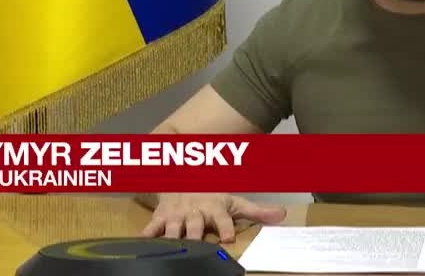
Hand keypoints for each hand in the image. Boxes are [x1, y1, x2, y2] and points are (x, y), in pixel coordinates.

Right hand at [141, 193, 286, 241]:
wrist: (184, 176)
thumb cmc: (213, 195)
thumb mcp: (235, 201)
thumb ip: (257, 211)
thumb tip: (283, 215)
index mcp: (215, 208)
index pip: (222, 219)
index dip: (225, 228)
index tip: (227, 238)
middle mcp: (195, 212)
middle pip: (195, 226)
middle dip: (195, 235)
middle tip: (196, 245)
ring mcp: (177, 214)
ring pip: (172, 227)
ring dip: (172, 237)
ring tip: (172, 248)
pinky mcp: (160, 216)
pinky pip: (151, 226)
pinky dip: (146, 234)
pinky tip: (141, 243)